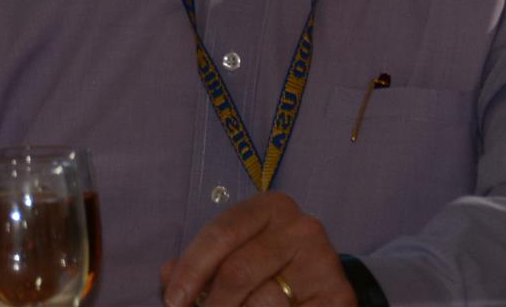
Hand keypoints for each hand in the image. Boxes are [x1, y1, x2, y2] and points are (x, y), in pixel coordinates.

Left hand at [159, 192, 353, 306]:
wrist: (325, 286)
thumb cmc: (272, 267)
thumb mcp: (238, 254)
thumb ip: (202, 263)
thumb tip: (167, 273)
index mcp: (271, 207)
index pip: (221, 233)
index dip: (191, 269)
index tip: (173, 300)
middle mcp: (301, 227)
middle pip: (237, 271)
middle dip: (211, 303)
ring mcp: (323, 262)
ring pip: (262, 301)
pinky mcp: (338, 295)